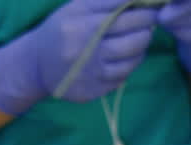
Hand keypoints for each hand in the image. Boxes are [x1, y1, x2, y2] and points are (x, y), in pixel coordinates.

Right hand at [0, 0, 161, 114]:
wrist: (36, 64)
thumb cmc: (61, 29)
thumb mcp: (76, 7)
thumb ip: (107, 0)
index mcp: (82, 23)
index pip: (126, 13)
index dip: (146, 9)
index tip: (155, 6)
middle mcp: (87, 48)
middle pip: (134, 37)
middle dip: (148, 27)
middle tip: (150, 22)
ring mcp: (91, 72)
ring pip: (132, 59)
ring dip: (141, 47)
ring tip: (139, 38)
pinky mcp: (93, 90)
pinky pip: (123, 76)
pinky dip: (129, 65)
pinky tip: (125, 57)